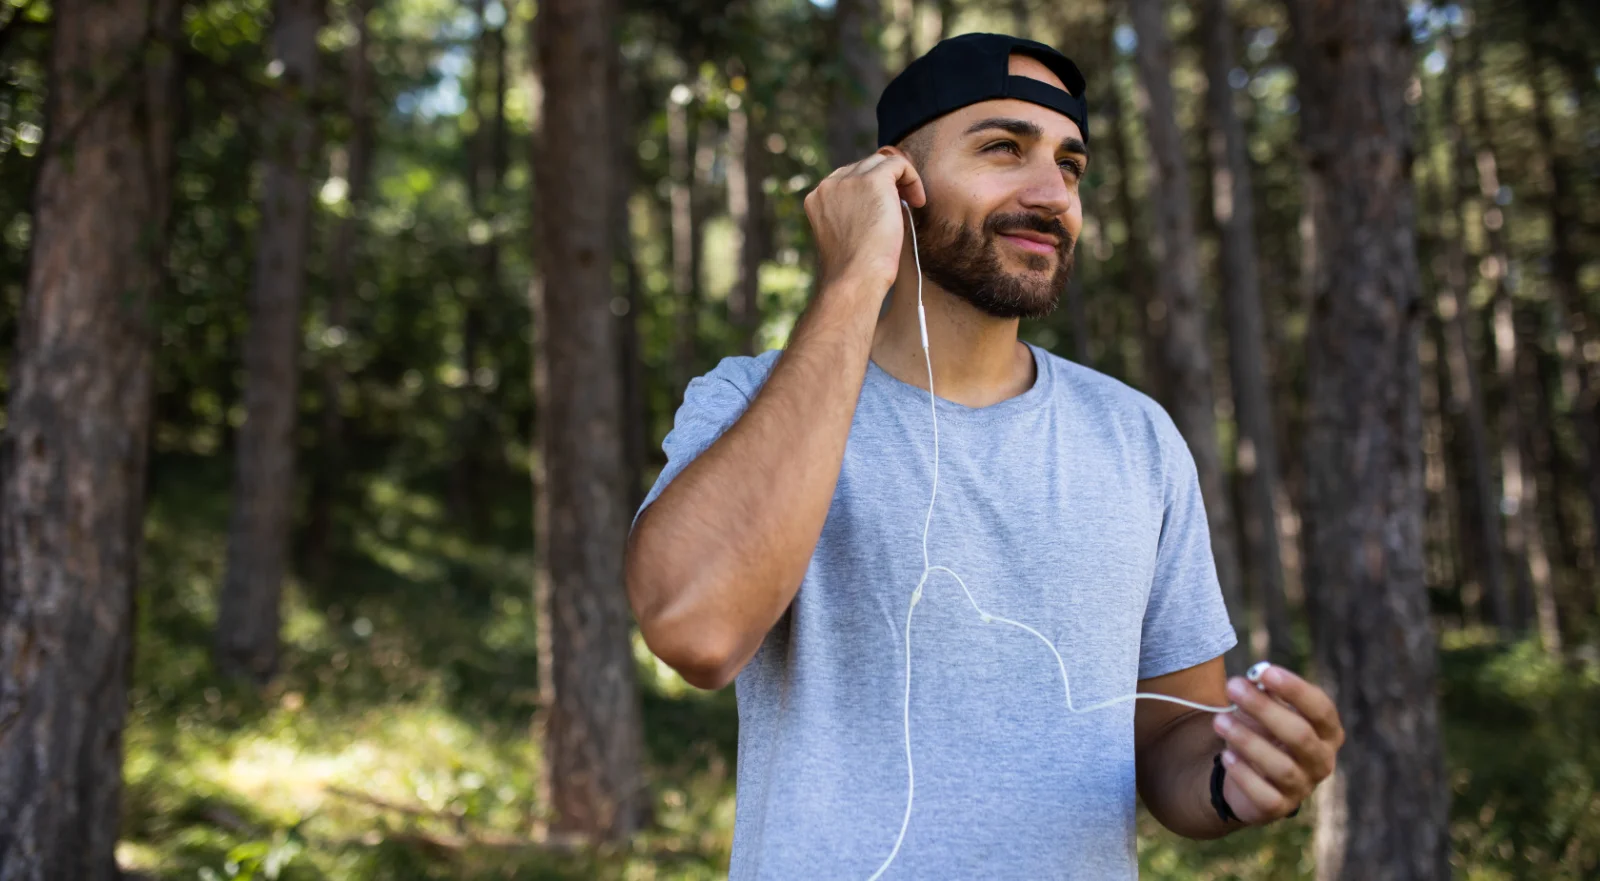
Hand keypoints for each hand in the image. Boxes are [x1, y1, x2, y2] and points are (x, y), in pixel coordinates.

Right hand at [803, 147, 926, 295]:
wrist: (855, 278)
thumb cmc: (855, 270)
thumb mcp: (847, 235)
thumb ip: (854, 212)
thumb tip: (886, 199)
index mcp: (817, 198)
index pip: (847, 178)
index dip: (870, 189)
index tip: (885, 209)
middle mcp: (829, 185)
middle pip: (864, 166)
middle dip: (886, 183)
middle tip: (903, 206)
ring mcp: (849, 181)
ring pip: (881, 162)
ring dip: (899, 180)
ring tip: (912, 203)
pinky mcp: (873, 180)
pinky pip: (898, 163)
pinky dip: (912, 178)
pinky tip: (918, 201)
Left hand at [1211, 665, 1343, 823]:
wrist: (1247, 774)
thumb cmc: (1263, 731)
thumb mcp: (1265, 708)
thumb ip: (1264, 691)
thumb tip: (1254, 677)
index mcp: (1327, 731)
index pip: (1321, 708)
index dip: (1295, 689)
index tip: (1265, 671)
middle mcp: (1322, 760)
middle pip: (1300, 735)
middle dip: (1264, 709)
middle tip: (1233, 687)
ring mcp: (1303, 786)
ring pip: (1282, 766)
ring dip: (1248, 740)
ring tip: (1219, 720)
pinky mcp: (1279, 807)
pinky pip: (1264, 794)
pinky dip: (1243, 774)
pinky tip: (1226, 756)